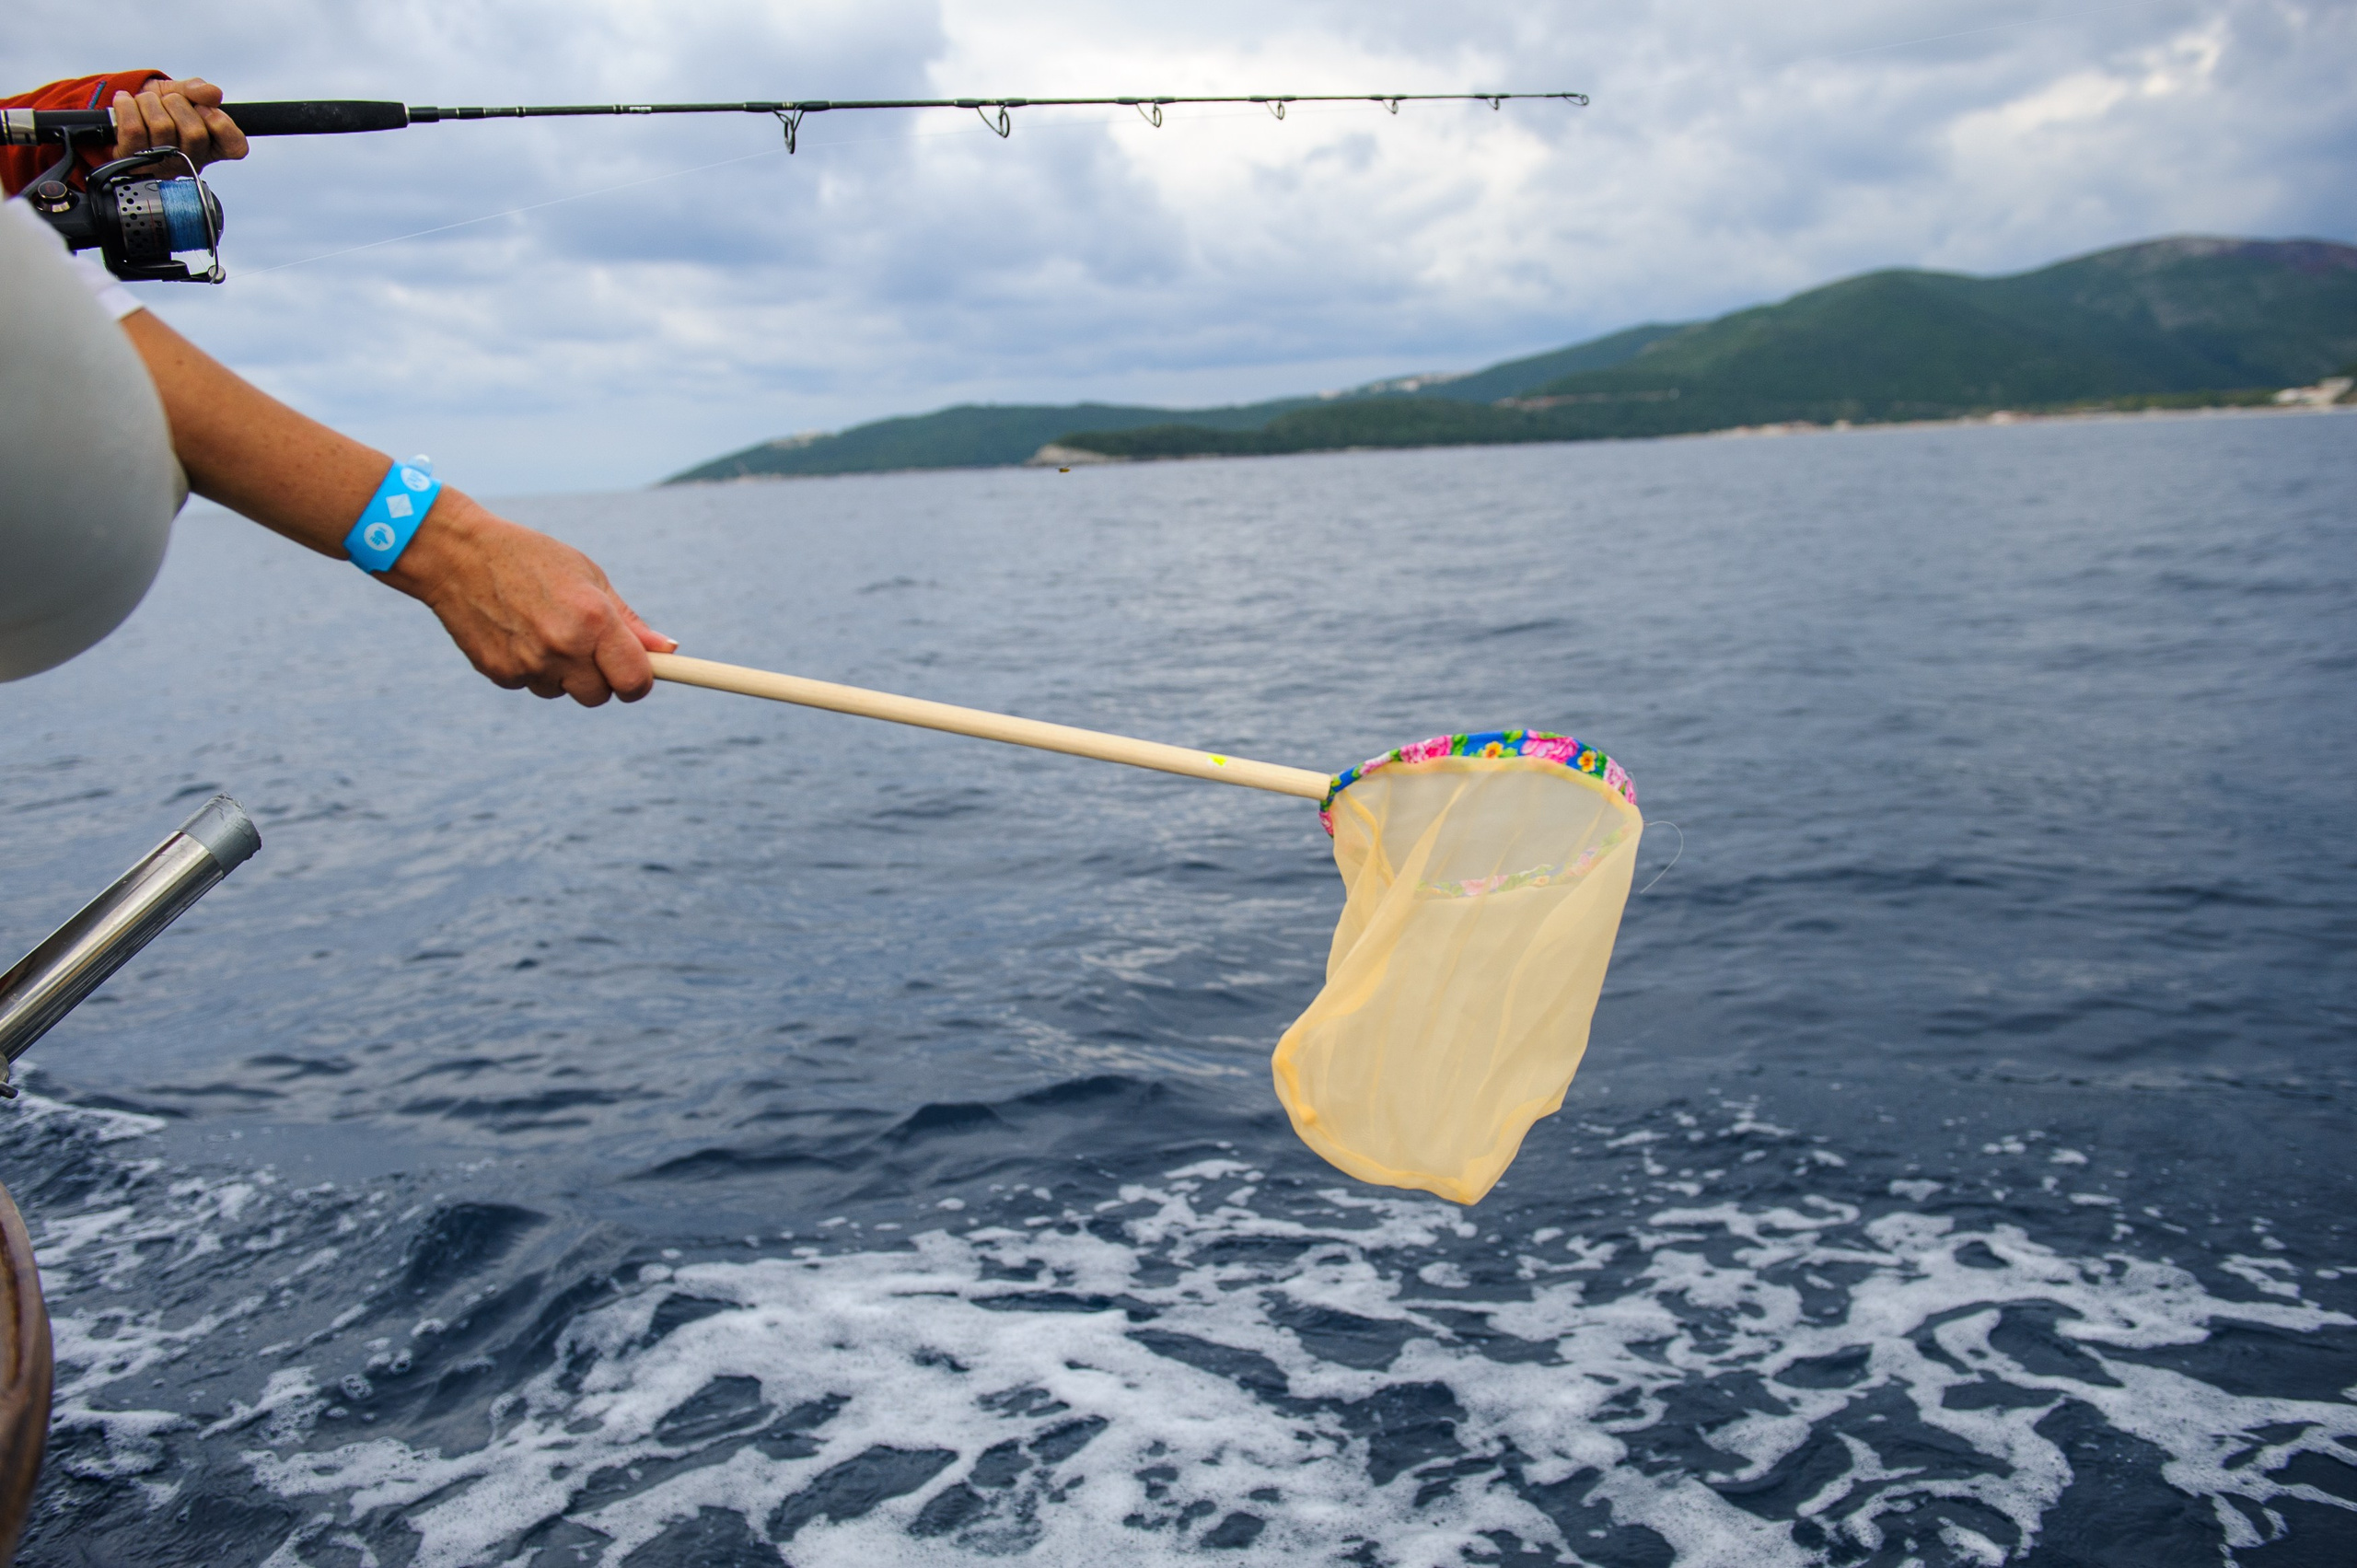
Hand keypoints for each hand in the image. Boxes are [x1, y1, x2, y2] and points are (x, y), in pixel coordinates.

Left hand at [111, 77, 247, 169]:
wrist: (122, 111)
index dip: (221, 124)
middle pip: (194, 132)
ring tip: (144, 102)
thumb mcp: (180, 92)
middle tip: (167, 100)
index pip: (235, 147)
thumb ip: (197, 90)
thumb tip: (213, 94)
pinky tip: (125, 102)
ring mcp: (163, 165)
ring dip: (149, 102)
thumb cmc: (158, 106)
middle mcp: (190, 161)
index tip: (204, 108)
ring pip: (162, 127)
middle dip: (176, 103)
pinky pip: (134, 129)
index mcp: (211, 146)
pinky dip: (127, 106)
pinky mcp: (135, 161)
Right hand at [385, 495, 677, 706]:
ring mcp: (529, 664)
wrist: (457, 555)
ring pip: (565, 692)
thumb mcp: (589, 577)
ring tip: (543, 629)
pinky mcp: (500, 675)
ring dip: (564, 673)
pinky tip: (518, 634)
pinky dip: (532, 669)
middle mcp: (563, 647)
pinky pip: (533, 686)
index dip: (640, 682)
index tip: (638, 674)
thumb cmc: (532, 559)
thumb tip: (668, 651)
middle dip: (602, 678)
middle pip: (601, 695)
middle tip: (585, 645)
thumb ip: (630, 622)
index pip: (635, 680)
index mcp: (593, 619)